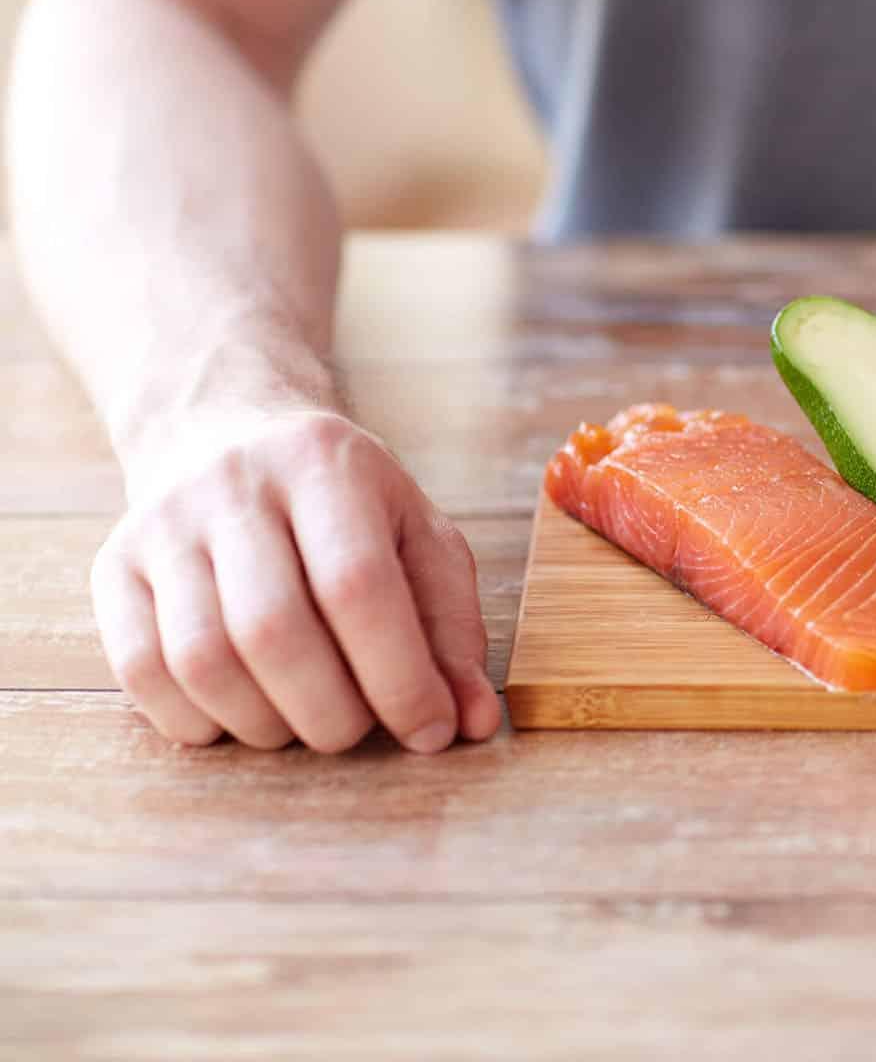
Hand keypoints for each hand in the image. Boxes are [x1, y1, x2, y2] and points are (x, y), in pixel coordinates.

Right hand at [91, 409, 501, 750]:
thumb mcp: (418, 539)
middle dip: (330, 711)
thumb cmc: (347, 507)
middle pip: (273, 629)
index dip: (399, 676)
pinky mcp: (113, 567)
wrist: (227, 434)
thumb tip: (472, 722)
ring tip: (306, 723)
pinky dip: (198, 720)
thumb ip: (452, 630)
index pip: (358, 586)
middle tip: (359, 731)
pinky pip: (141, 672)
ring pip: (202, 659)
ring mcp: (162, 525)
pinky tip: (243, 715)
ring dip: (266, 723)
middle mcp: (233, 485)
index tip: (430, 731)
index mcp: (325, 464)